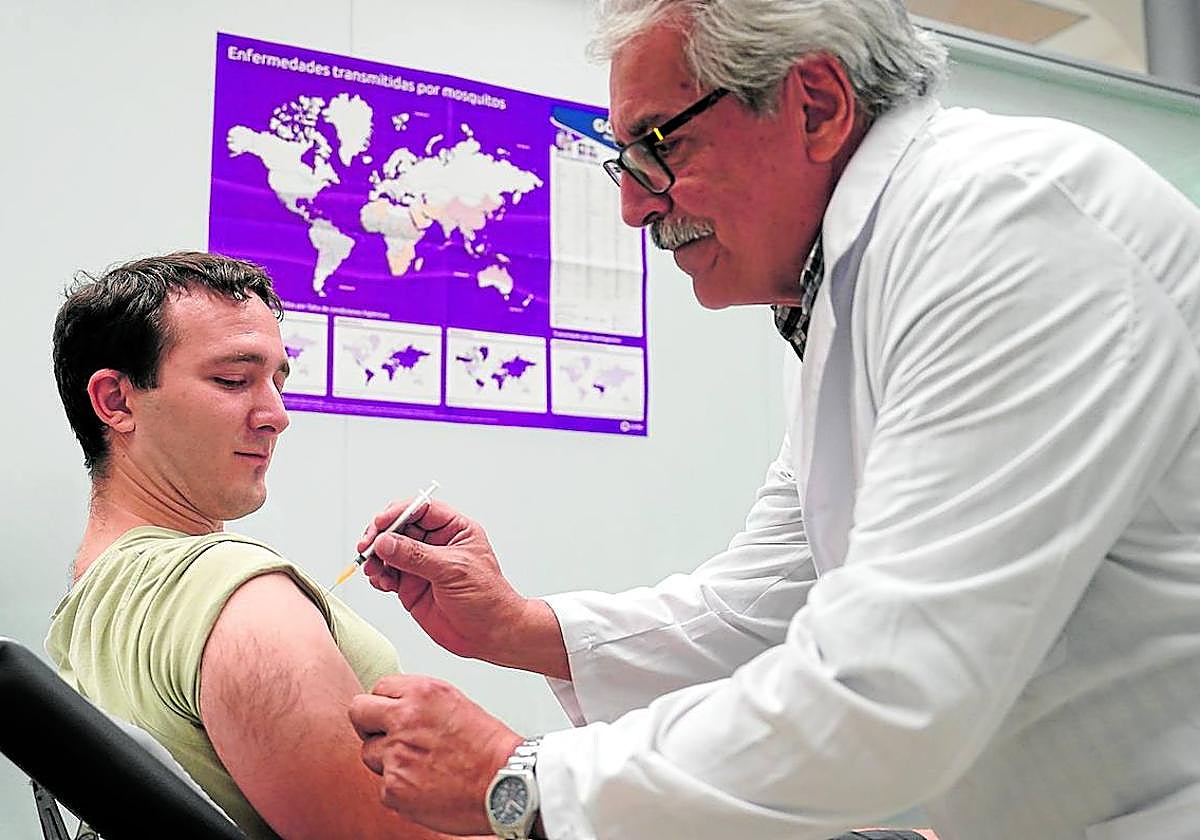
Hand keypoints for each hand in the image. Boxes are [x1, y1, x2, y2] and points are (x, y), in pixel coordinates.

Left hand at [349, 674, 521, 835]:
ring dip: (387, 760)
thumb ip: (418, 701)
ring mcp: (396, 756)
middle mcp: (404, 719)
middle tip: (389, 737)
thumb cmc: (487, 746)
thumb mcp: (454, 703)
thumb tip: (393, 706)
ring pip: (369, 753)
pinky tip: (425, 786)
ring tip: (419, 765)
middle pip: (358, 713)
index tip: (392, 715)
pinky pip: (383, 787)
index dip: (385, 704)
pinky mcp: (394, 789)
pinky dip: (400, 789)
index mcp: (421, 693)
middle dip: (370, 725)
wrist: (505, 783)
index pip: (377, 688)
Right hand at [358, 499, 569, 678]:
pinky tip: (380, 582)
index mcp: (454, 529)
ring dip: (375, 557)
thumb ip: (416, 556)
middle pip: (399, 527)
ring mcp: (421, 564)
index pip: (421, 509)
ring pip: (388, 550)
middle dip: (380, 534)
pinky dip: (378, 576)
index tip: (380, 522)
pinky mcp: (410, 585)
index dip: (398, 512)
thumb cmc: (486, 598)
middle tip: (367, 546)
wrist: (489, 634)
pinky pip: (386, 574)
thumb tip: (385, 542)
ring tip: (373, 569)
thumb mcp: (452, 570)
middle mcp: (435, 543)